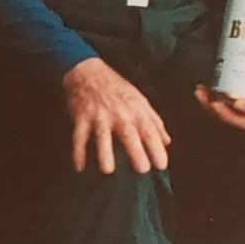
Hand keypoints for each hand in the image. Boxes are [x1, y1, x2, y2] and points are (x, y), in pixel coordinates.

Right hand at [64, 57, 170, 174]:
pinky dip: (78, 151)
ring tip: (108, 171)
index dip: (156, 148)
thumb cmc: (118, 89)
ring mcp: (99, 115)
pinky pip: (79, 136)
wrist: (89, 73)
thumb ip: (154, 122)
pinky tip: (79, 167)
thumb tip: (167, 142)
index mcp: (136, 110)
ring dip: (104, 152)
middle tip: (142, 170)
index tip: (162, 165)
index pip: (150, 131)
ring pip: (102, 136)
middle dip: (136, 152)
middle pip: (129, 134)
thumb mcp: (141, 101)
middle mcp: (119, 114)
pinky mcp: (81, 117)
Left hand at [195, 39, 244, 130]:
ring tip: (202, 94)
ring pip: (225, 116)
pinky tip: (199, 90)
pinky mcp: (224, 106)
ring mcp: (237, 109)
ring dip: (211, 108)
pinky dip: (205, 101)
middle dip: (227, 115)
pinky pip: (214, 109)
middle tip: (214, 104)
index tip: (237, 103)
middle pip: (242, 120)